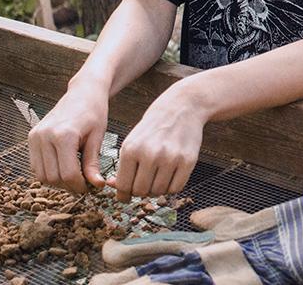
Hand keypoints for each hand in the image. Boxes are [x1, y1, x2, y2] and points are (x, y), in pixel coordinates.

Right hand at [27, 81, 109, 192]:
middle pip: (53, 177)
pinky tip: (64, 167)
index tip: (89, 188)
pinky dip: (48, 171)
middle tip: (83, 184)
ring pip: (41, 175)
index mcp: (63, 135)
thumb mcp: (97, 137)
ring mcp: (35, 136)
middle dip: (68, 186)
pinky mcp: (31, 137)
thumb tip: (96, 185)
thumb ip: (93, 163)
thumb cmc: (94, 112)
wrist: (83, 92)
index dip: (79, 185)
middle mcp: (44, 136)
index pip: (68, 173)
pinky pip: (36, 165)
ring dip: (57, 181)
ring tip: (75, 176)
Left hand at [109, 83, 206, 201]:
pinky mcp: (188, 160)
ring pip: (159, 191)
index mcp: (131, 149)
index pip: (123, 185)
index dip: (123, 195)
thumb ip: (124, 166)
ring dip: (157, 190)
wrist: (182, 107)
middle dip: (141, 192)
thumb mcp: (133, 141)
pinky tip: (170, 177)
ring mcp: (170, 158)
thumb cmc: (155, 126)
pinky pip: (176, 188)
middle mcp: (150, 154)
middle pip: (141, 191)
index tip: (126, 197)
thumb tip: (114, 187)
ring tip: (157, 178)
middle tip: (144, 184)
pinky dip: (172, 187)